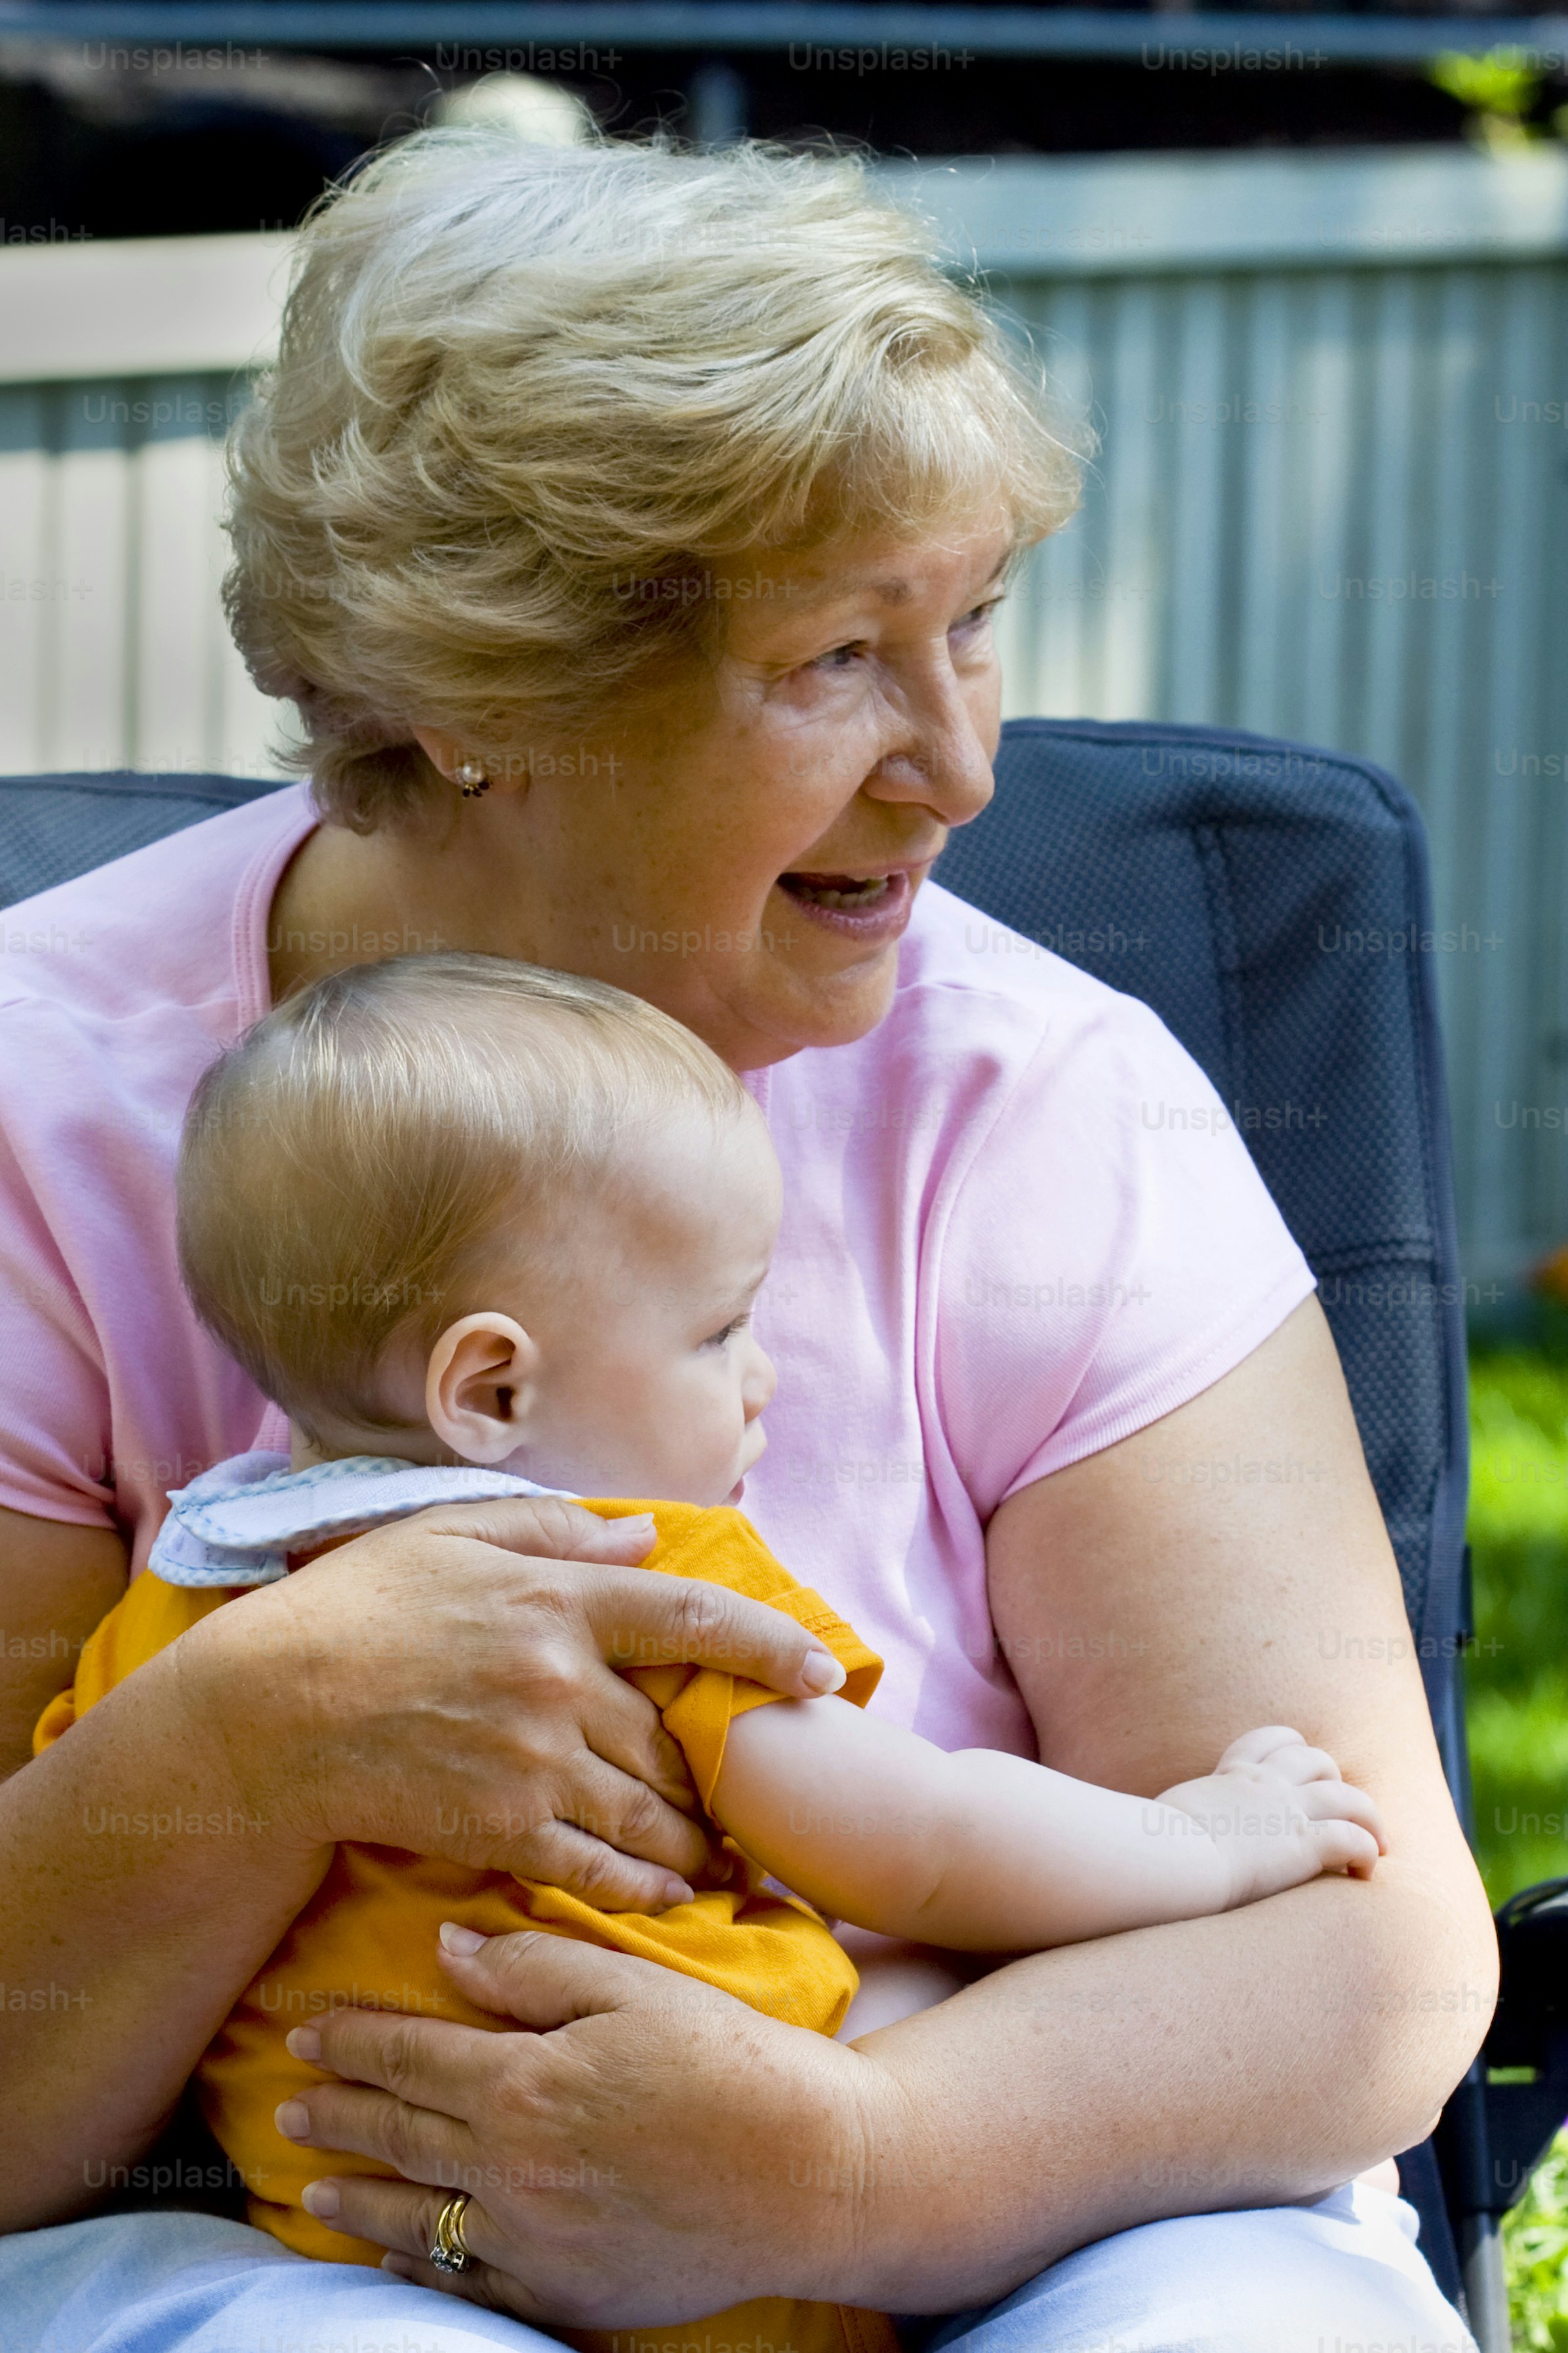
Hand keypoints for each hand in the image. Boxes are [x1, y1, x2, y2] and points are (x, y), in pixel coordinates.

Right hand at [179, 1497, 844, 1910]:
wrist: (268, 1713)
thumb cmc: (353, 1610)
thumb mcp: (447, 1534)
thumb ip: (553, 1530)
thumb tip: (644, 1539)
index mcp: (555, 1597)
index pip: (693, 1618)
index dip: (772, 1645)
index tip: (825, 1672)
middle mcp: (560, 1679)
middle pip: (676, 1734)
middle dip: (723, 1771)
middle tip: (761, 1796)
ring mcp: (533, 1759)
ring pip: (652, 1808)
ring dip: (697, 1838)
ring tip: (727, 1857)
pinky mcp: (500, 1829)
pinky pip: (599, 1866)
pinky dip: (646, 1885)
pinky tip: (671, 1895)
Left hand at [275, 1927, 889, 2325]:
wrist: (813, 2176)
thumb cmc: (731, 2063)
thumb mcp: (637, 1988)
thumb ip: (536, 1971)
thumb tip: (449, 1952)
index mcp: (528, 2083)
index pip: (412, 2055)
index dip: (353, 2040)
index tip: (305, 2032)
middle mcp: (515, 2169)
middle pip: (402, 2134)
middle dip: (338, 2114)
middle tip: (288, 2105)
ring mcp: (537, 2241)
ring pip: (417, 2216)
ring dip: (356, 2197)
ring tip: (310, 2185)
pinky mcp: (567, 2292)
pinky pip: (467, 2285)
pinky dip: (418, 2267)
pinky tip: (391, 2253)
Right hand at [1156, 1724, 1386, 1907]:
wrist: (1167, 1859)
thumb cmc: (1150, 1847)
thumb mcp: (1158, 1817)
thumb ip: (1172, 1820)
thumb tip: (1145, 1834)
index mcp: (1230, 1777)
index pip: (1269, 1741)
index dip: (1293, 1747)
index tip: (1303, 1762)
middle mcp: (1264, 1785)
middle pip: (1318, 1762)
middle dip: (1337, 1782)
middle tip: (1345, 1808)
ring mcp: (1287, 1811)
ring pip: (1349, 1798)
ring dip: (1369, 1818)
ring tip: (1378, 1842)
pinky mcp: (1303, 1845)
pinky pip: (1352, 1840)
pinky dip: (1367, 1852)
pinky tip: (1366, 1872)